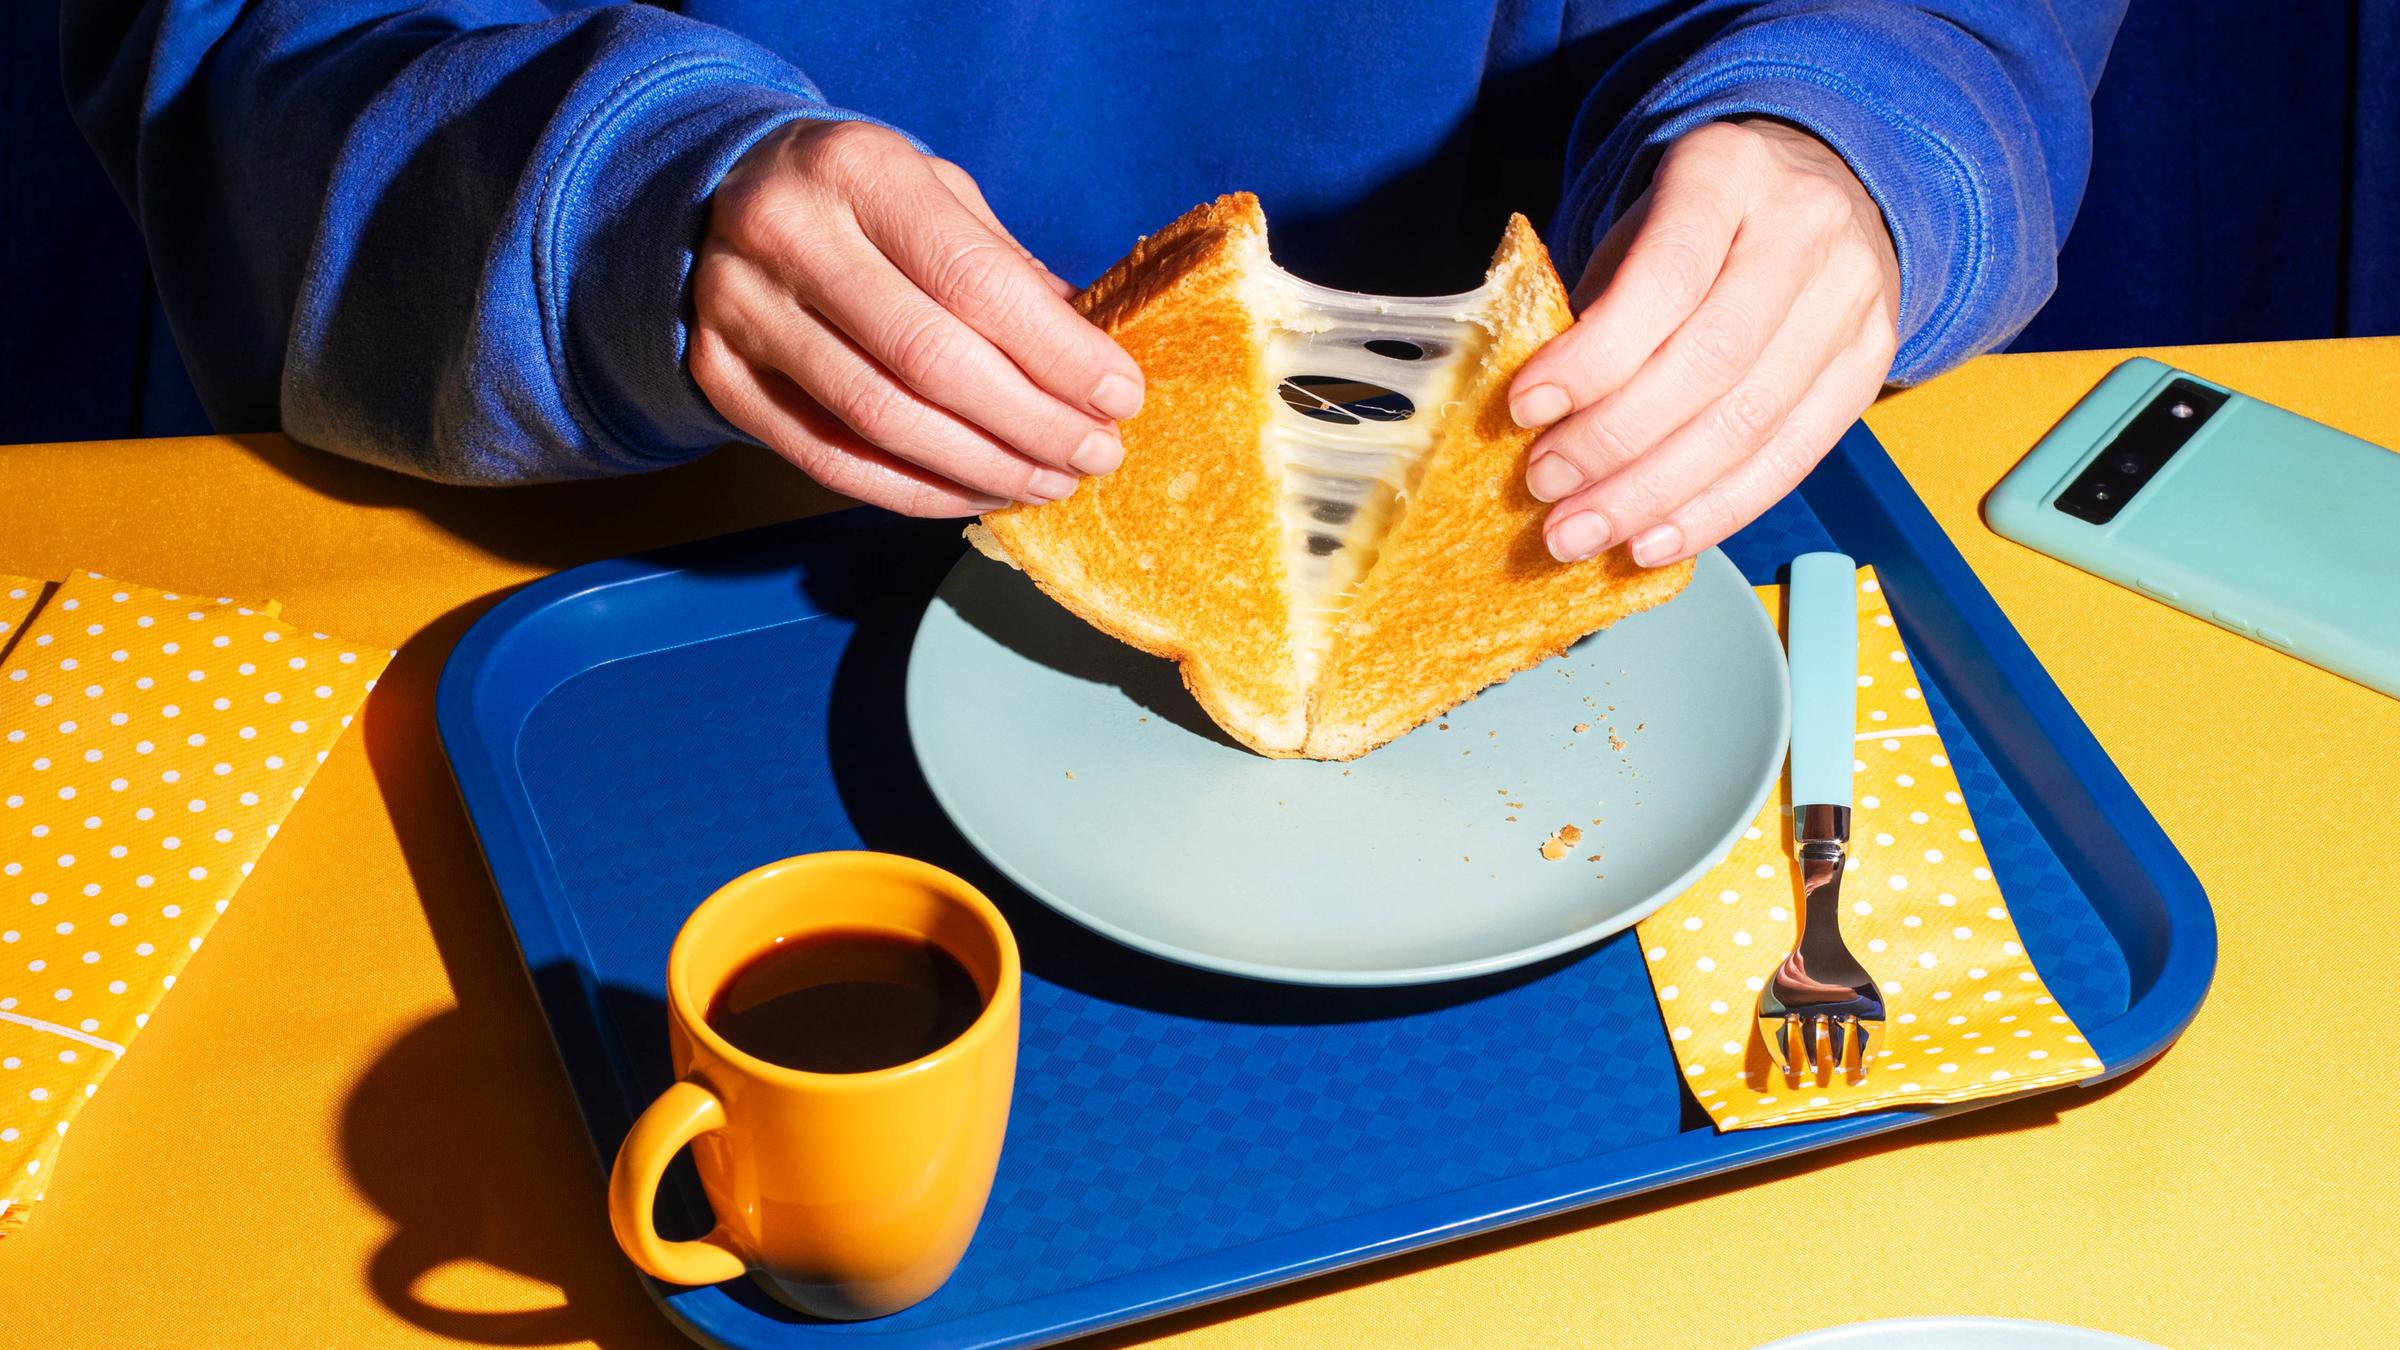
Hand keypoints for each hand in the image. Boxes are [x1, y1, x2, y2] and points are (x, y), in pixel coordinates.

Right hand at [691, 121, 1142, 514]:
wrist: (718, 196)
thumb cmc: (859, 201)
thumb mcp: (936, 196)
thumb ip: (1010, 271)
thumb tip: (1095, 361)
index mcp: (860, 170)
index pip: (975, 280)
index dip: (1058, 352)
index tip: (1119, 397)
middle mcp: (788, 233)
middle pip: (930, 359)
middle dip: (1031, 422)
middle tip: (1095, 455)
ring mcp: (741, 309)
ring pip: (881, 419)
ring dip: (981, 466)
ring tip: (1048, 481)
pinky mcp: (720, 376)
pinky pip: (830, 460)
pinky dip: (915, 492)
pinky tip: (975, 494)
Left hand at [1509, 119, 1900, 564]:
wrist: (1816, 189)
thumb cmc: (1696, 223)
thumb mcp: (1636, 228)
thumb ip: (1594, 308)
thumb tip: (1538, 422)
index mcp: (1728, 172)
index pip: (1664, 278)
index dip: (1593, 357)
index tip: (1525, 409)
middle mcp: (1806, 229)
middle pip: (1711, 361)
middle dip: (1615, 441)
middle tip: (1545, 490)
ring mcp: (1852, 299)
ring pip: (1752, 421)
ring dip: (1655, 495)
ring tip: (1582, 534)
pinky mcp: (1871, 363)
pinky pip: (1791, 458)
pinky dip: (1715, 511)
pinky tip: (1652, 541)